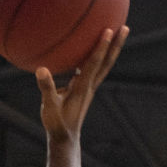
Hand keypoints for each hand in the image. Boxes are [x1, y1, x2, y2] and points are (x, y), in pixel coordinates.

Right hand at [36, 26, 127, 140]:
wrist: (65, 138)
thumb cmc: (56, 123)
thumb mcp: (49, 107)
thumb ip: (46, 88)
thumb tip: (41, 69)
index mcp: (82, 87)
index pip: (94, 63)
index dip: (101, 47)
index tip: (109, 30)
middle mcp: (90, 86)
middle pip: (107, 62)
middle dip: (116, 45)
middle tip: (125, 28)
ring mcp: (90, 88)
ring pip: (104, 65)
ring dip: (112, 50)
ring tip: (118, 33)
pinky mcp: (86, 89)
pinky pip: (94, 68)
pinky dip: (98, 57)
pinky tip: (93, 48)